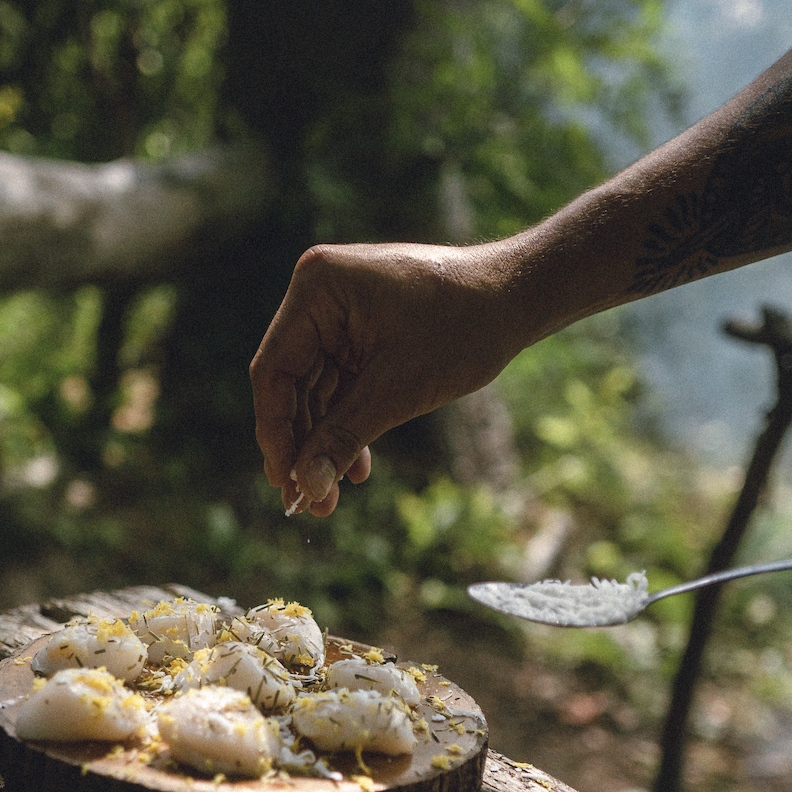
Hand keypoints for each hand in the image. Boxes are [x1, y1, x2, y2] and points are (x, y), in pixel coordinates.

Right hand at [249, 240, 531, 514]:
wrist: (517, 298)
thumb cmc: (463, 328)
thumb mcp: (397, 391)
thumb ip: (342, 437)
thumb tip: (305, 489)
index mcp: (317, 289)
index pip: (274, 370)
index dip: (275, 432)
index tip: (284, 483)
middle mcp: (318, 296)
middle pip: (290, 384)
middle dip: (303, 445)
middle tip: (308, 502)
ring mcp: (338, 313)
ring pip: (314, 391)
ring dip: (324, 442)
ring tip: (330, 496)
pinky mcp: (359, 332)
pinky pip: (340, 384)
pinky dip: (347, 423)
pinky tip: (355, 468)